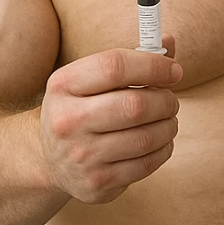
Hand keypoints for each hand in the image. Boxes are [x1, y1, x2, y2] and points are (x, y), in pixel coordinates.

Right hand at [39, 33, 182, 203]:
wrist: (49, 158)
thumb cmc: (83, 107)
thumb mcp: (93, 79)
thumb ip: (133, 59)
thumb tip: (169, 41)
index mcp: (63, 84)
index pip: (115, 66)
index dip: (153, 66)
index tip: (174, 71)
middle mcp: (66, 121)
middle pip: (135, 106)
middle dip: (165, 101)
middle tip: (171, 101)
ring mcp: (80, 156)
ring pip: (145, 138)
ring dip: (169, 126)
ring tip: (168, 120)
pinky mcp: (95, 183)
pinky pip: (146, 164)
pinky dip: (163, 149)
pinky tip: (161, 141)